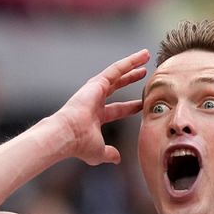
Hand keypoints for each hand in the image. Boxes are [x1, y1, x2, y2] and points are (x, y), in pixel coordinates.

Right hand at [52, 50, 148, 165]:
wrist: (67, 135)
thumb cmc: (79, 145)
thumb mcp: (99, 152)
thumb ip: (109, 153)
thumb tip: (117, 158)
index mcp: (96, 116)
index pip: (118, 109)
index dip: (131, 107)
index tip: (142, 104)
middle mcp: (95, 100)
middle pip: (117, 86)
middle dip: (130, 79)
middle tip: (143, 73)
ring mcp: (95, 90)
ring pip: (117, 73)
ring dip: (132, 64)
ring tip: (145, 56)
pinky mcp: (96, 83)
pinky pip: (116, 69)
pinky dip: (129, 62)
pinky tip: (140, 57)